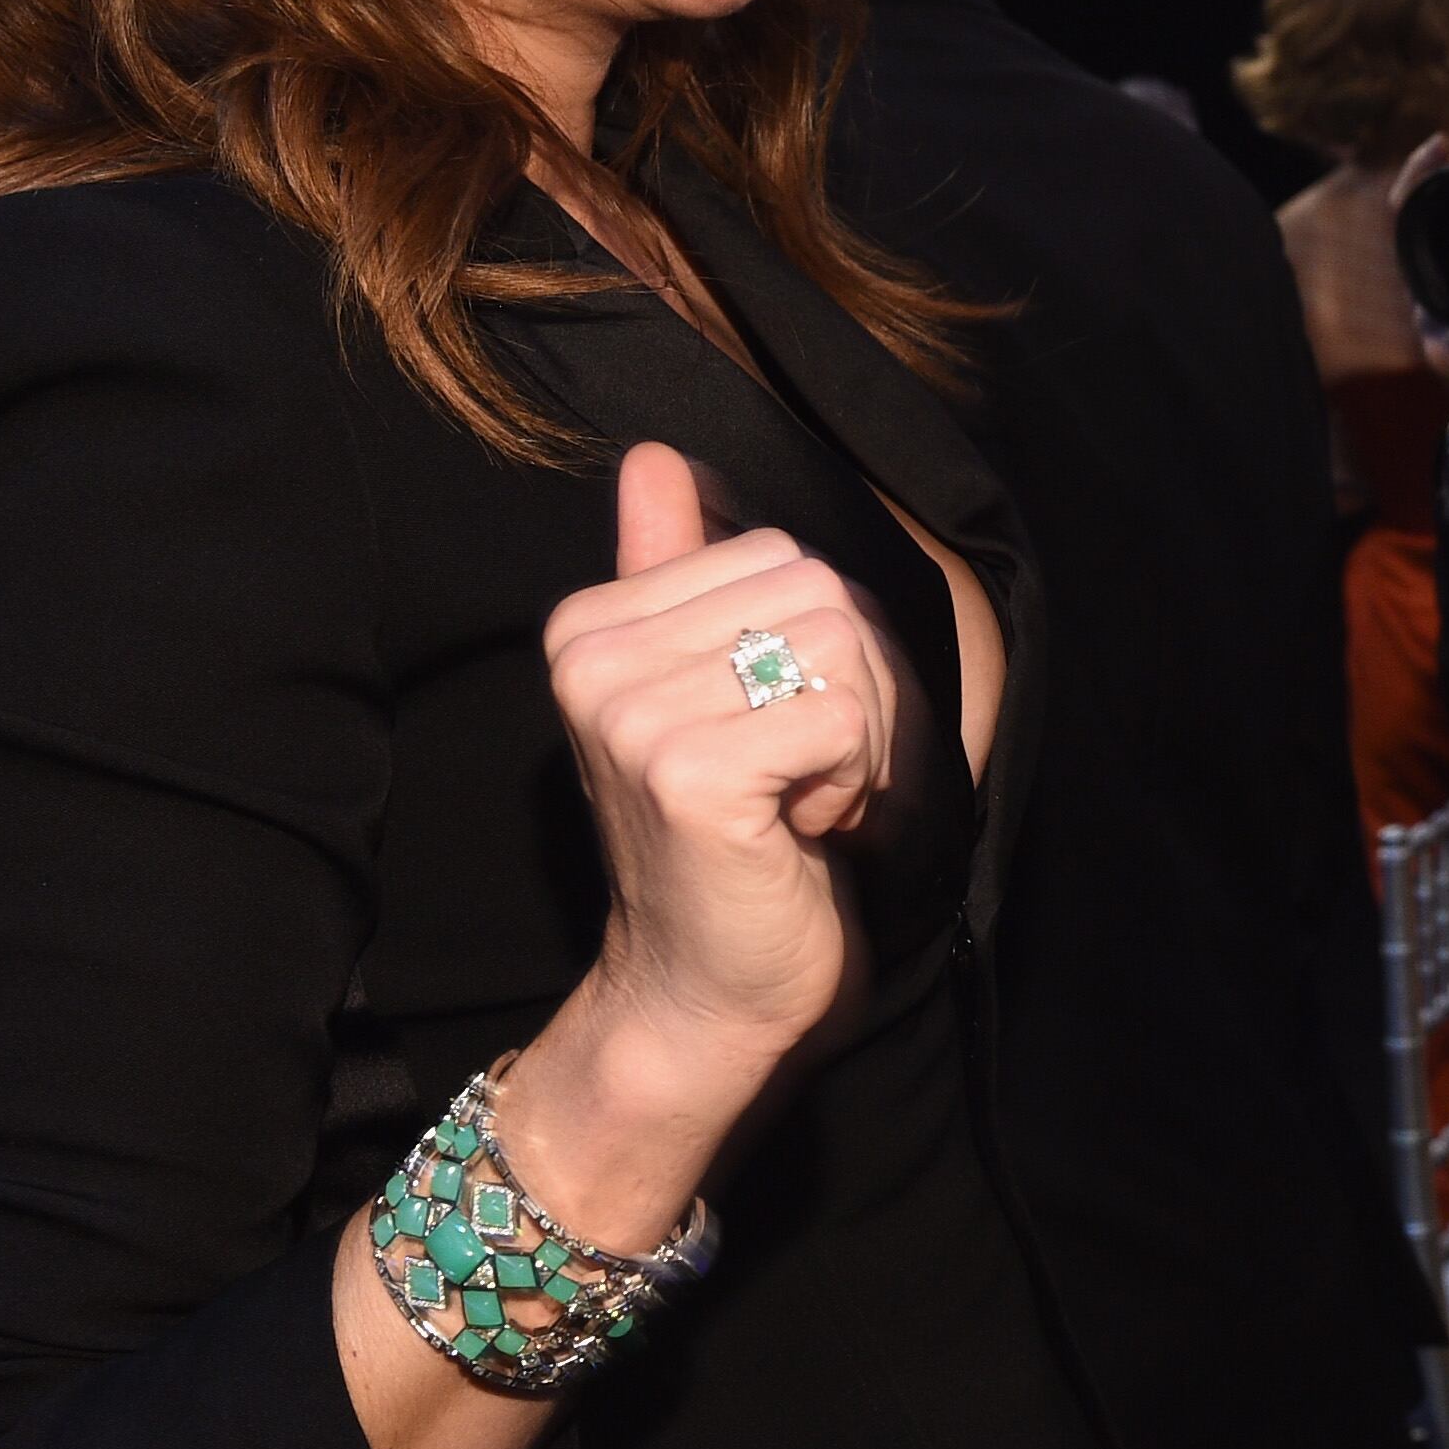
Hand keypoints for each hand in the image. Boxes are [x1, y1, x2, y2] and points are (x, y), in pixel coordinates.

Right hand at [542, 444, 907, 1054]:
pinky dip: (853, 782)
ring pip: (842, 646)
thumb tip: (655, 455)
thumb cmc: (729, 843)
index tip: (767, 733)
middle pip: (818, 591)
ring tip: (795, 804)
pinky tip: (796, 833)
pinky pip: (846, 714)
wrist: (702, 992)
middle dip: (850, 687)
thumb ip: (678, 571)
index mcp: (590, 622)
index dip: (815, 643)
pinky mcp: (690, 773)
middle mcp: (594, 657)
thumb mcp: (703, 691)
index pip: (778, 553)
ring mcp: (634, 714)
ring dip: (858, 741)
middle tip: (796, 778)